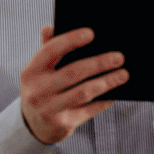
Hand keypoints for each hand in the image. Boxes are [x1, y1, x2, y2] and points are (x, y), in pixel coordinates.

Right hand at [20, 26, 129, 144]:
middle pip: (73, 72)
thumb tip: (51, 28)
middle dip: (99, 63)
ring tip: (123, 74)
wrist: (34, 125)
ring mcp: (49, 109)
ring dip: (107, 82)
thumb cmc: (42, 88)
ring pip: (84, 92)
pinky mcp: (63, 124)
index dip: (71, 40)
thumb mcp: (39, 70)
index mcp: (31, 72)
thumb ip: (47, 48)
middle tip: (119, 57)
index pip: (51, 50)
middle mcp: (37, 91)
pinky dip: (104, 100)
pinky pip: (89, 110)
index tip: (91, 33)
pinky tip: (114, 92)